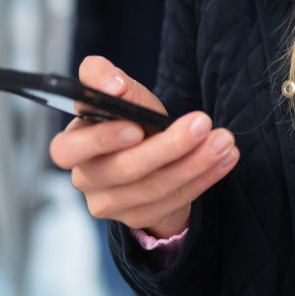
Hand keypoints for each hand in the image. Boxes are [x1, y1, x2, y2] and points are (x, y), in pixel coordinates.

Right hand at [49, 55, 239, 238]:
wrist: (152, 157)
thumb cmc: (131, 120)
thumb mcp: (123, 95)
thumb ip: (105, 78)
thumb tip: (111, 84)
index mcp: (72, 146)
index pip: (69, 149)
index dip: (101, 140)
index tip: (137, 127)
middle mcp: (86, 178)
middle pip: (125, 169)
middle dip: (168, 146)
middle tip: (202, 124)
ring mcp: (111, 204)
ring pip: (155, 187)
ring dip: (195, 162)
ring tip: (223, 140)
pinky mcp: (138, 218)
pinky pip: (174, 200)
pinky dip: (204, 177)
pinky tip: (225, 159)